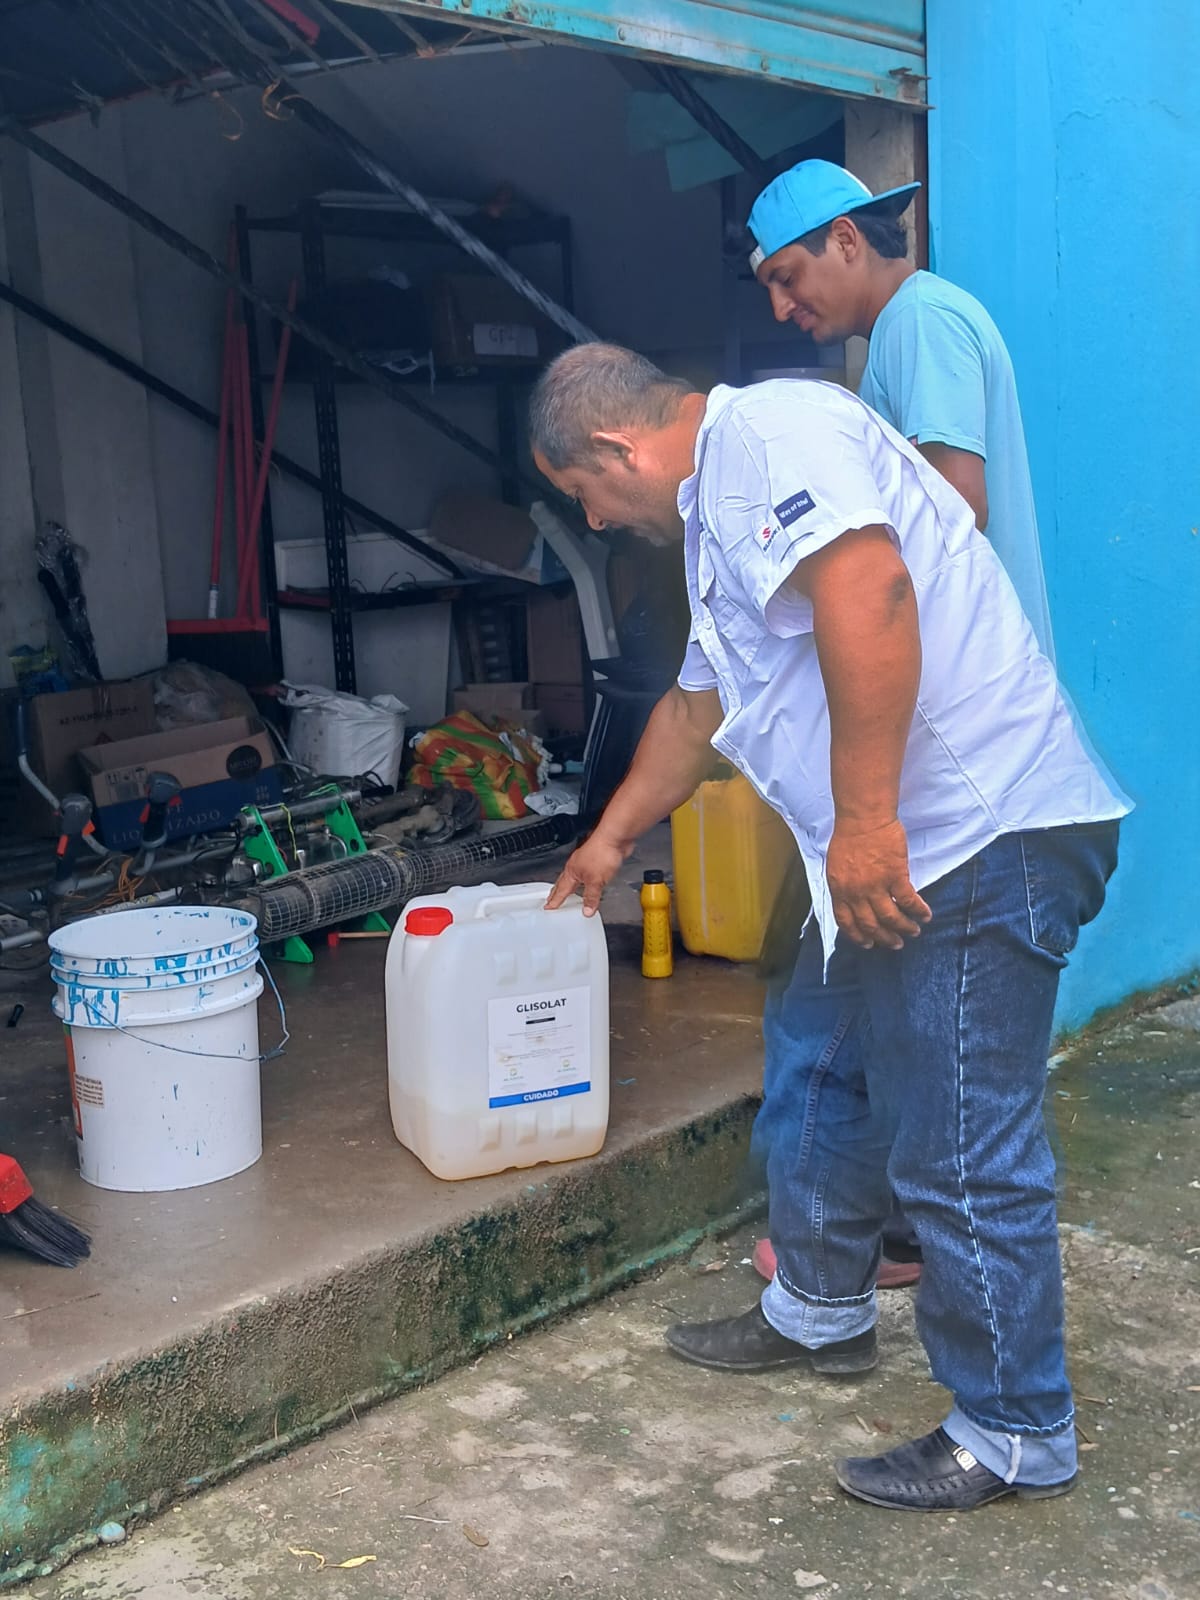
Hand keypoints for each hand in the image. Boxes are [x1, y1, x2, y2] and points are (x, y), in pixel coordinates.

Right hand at [545, 830, 631, 915]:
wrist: (615, 837)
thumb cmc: (602, 852)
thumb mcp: (596, 881)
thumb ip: (591, 897)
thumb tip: (587, 910)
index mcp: (572, 871)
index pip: (561, 890)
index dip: (555, 900)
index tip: (549, 906)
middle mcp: (577, 865)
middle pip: (564, 881)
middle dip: (558, 891)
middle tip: (552, 898)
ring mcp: (587, 861)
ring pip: (576, 877)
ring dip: (572, 886)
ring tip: (570, 893)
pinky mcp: (598, 859)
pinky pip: (589, 874)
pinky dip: (586, 881)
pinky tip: (592, 882)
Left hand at [826, 819, 931, 949]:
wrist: (863, 818)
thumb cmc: (849, 836)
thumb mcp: (836, 866)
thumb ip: (844, 886)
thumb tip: (853, 901)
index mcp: (838, 889)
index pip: (846, 921)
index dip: (857, 936)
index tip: (868, 944)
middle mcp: (855, 892)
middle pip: (870, 924)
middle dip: (884, 938)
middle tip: (895, 944)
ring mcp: (875, 886)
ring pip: (891, 917)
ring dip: (903, 928)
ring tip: (913, 932)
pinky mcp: (895, 876)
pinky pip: (909, 901)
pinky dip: (918, 911)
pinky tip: (925, 915)